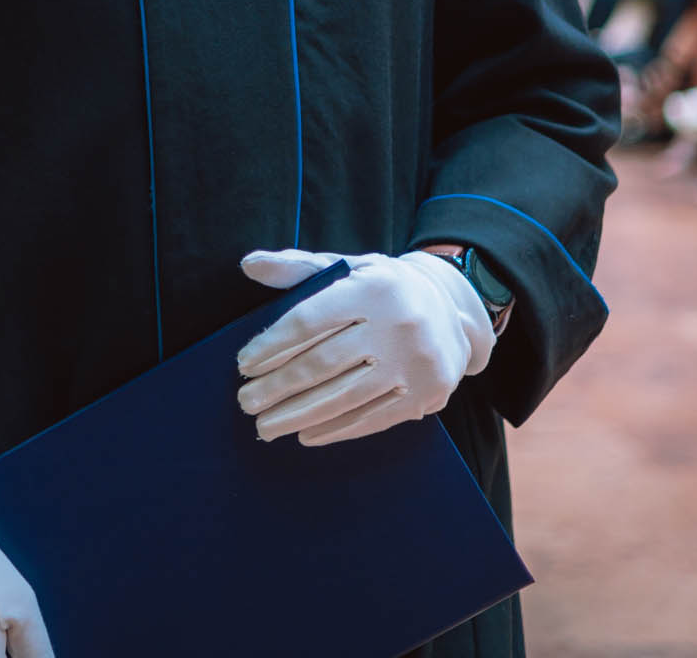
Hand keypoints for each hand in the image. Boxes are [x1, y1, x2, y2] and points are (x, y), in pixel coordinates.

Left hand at [236, 249, 493, 446]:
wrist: (453, 308)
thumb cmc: (383, 287)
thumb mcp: (348, 266)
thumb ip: (298, 267)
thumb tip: (249, 264)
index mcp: (373, 288)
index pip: (309, 321)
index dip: (271, 345)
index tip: (243, 364)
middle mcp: (398, 324)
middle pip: (323, 364)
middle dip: (277, 387)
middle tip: (245, 402)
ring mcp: (416, 363)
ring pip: (344, 397)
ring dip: (298, 415)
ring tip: (266, 425)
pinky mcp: (427, 393)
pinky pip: (373, 418)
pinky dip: (336, 430)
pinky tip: (306, 433)